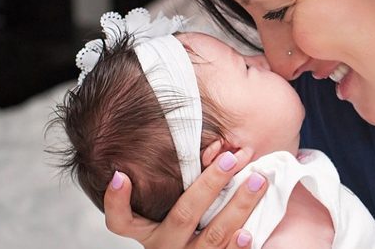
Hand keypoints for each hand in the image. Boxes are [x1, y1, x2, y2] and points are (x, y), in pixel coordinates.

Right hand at [103, 149, 268, 247]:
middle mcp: (166, 246)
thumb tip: (188, 136)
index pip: (122, 221)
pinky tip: (249, 232)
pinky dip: (238, 247)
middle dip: (209, 185)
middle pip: (183, 216)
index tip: (121, 175)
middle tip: (230, 158)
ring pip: (213, 236)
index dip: (117, 201)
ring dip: (238, 207)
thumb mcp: (168, 210)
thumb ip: (172, 183)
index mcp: (149, 232)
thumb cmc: (186, 227)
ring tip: (257, 181)